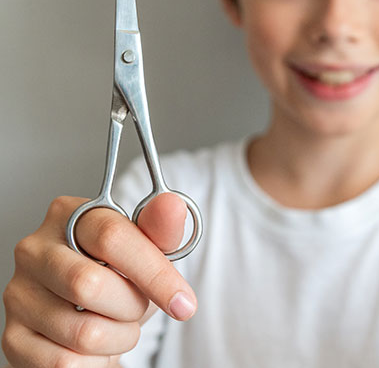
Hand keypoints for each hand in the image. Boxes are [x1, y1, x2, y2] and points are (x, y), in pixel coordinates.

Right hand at [2, 193, 195, 366]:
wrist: (96, 315)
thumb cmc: (122, 276)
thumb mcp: (149, 251)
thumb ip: (162, 232)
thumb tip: (171, 205)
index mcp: (70, 216)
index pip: (112, 237)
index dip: (154, 273)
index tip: (183, 302)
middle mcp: (35, 250)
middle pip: (90, 285)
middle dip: (132, 307)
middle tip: (138, 307)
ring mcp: (19, 293)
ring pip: (83, 332)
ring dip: (119, 337)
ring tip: (118, 325)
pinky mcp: (13, 337)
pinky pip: (65, 363)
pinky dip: (96, 362)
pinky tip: (97, 346)